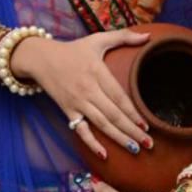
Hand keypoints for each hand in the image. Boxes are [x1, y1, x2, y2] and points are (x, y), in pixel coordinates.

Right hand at [10, 29, 152, 158]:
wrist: (42, 58)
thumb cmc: (74, 49)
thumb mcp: (97, 39)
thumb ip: (123, 36)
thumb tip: (148, 36)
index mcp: (97, 71)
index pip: (119, 96)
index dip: (133, 112)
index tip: (147, 125)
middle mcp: (88, 89)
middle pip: (113, 114)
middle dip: (131, 130)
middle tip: (149, 144)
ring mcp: (77, 102)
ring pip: (101, 124)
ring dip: (118, 138)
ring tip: (135, 149)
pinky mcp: (67, 111)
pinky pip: (80, 130)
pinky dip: (91, 143)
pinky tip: (104, 155)